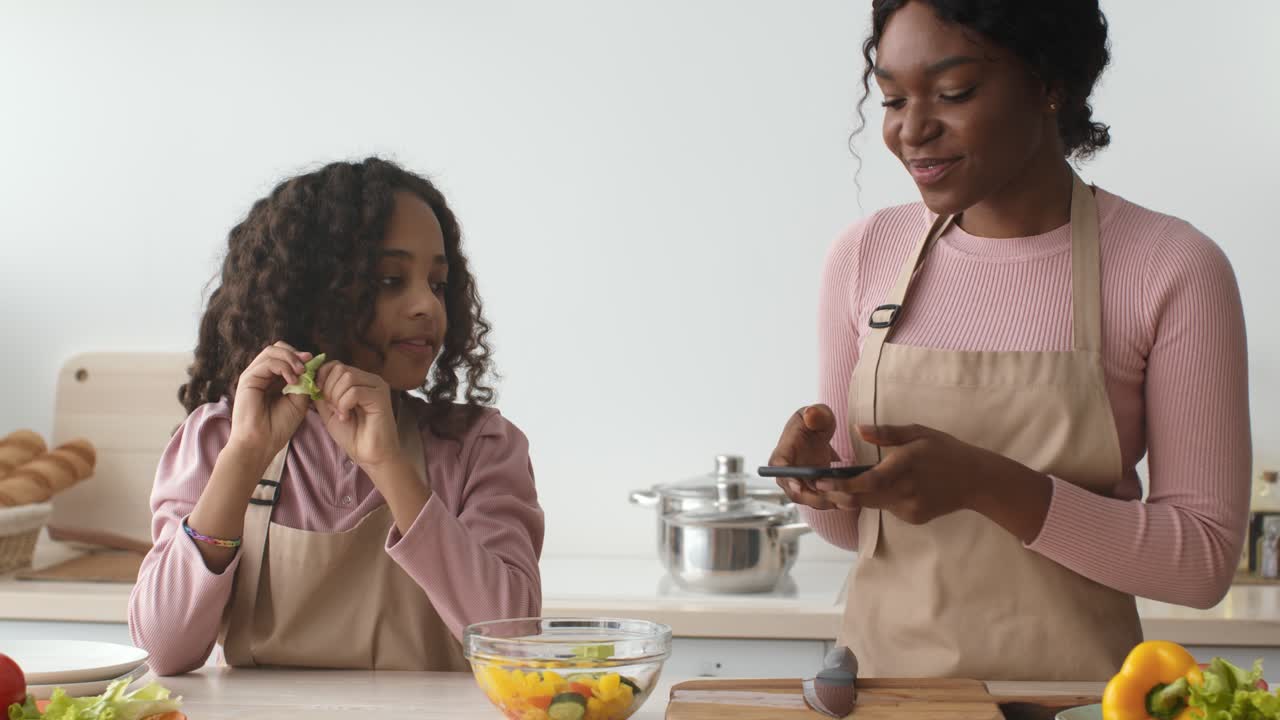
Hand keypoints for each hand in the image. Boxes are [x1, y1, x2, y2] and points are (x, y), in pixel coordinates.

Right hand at [226, 341, 312, 471]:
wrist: (261, 443)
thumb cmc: (278, 426)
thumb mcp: (299, 401)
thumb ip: (304, 382)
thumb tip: (311, 364)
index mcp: (274, 379)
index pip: (286, 356)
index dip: (301, 357)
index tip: (315, 363)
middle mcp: (263, 374)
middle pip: (278, 348)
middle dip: (296, 354)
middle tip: (308, 363)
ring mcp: (254, 375)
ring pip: (272, 351)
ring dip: (291, 358)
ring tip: (301, 372)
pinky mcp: (248, 379)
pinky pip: (267, 362)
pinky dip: (283, 366)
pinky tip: (292, 380)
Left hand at [313, 361, 399, 470]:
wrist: (368, 454)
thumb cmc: (351, 434)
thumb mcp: (329, 410)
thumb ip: (322, 393)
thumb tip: (310, 378)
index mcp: (359, 380)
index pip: (335, 365)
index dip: (322, 378)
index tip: (320, 396)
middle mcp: (369, 379)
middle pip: (340, 369)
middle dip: (328, 389)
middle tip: (333, 409)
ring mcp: (377, 386)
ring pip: (347, 378)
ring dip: (337, 398)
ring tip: (342, 414)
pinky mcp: (380, 396)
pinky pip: (354, 391)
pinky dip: (344, 405)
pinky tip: (347, 417)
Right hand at [768, 404, 841, 510]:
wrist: (819, 431)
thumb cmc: (814, 420)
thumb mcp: (816, 413)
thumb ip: (815, 414)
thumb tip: (811, 414)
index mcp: (783, 452)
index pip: (779, 468)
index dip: (787, 478)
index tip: (799, 486)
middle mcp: (789, 472)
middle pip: (796, 491)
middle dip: (815, 498)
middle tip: (835, 499)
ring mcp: (802, 483)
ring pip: (812, 499)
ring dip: (829, 503)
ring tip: (850, 502)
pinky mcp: (815, 489)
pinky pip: (823, 499)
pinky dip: (837, 502)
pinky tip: (854, 501)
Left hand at [813, 424, 990, 524]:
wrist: (976, 480)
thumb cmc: (945, 451)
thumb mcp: (918, 433)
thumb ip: (887, 433)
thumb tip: (858, 430)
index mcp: (904, 467)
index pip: (866, 482)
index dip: (841, 485)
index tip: (820, 482)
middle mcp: (906, 491)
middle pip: (863, 498)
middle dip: (840, 492)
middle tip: (821, 484)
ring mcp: (910, 508)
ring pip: (873, 504)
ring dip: (859, 495)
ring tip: (844, 483)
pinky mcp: (914, 518)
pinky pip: (889, 508)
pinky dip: (881, 499)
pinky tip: (888, 488)